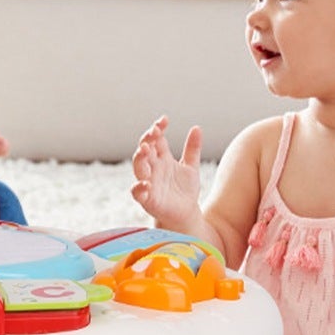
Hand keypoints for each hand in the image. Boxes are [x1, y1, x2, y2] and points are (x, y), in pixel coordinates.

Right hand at [130, 114, 202, 228]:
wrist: (187, 214)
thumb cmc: (185, 190)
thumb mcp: (191, 167)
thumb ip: (192, 148)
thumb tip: (197, 127)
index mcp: (161, 158)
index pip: (156, 139)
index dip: (158, 128)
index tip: (164, 120)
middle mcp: (153, 168)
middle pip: (144, 150)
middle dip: (147, 140)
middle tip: (154, 132)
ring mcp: (148, 182)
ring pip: (138, 167)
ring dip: (139, 158)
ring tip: (145, 149)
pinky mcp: (148, 199)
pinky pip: (138, 193)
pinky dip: (139, 188)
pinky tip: (146, 184)